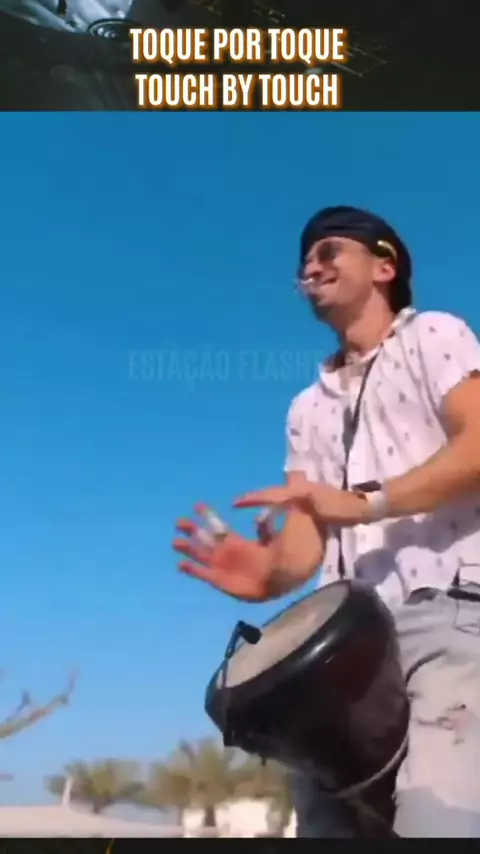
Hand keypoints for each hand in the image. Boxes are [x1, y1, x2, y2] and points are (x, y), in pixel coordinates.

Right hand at [173, 503, 273, 601]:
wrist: (278, 582)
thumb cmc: (277, 560)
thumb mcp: (272, 537)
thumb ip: (264, 526)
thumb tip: (259, 513)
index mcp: (237, 542)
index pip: (218, 527)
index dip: (208, 516)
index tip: (198, 505)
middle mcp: (226, 554)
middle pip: (204, 540)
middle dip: (192, 530)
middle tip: (179, 521)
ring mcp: (222, 567)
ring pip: (200, 555)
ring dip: (188, 548)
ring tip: (175, 541)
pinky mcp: (219, 581)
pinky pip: (203, 574)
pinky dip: (192, 570)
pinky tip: (181, 564)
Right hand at [234, 481, 368, 525]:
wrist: (363, 506)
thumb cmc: (341, 509)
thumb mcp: (321, 505)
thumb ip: (302, 499)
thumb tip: (285, 495)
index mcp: (298, 492)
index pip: (270, 495)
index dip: (253, 499)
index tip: (236, 503)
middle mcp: (299, 490)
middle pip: (273, 494)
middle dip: (257, 500)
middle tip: (241, 506)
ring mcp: (306, 496)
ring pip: (280, 500)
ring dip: (267, 505)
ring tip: (256, 516)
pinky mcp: (312, 503)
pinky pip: (288, 506)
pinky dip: (278, 510)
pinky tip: (279, 519)